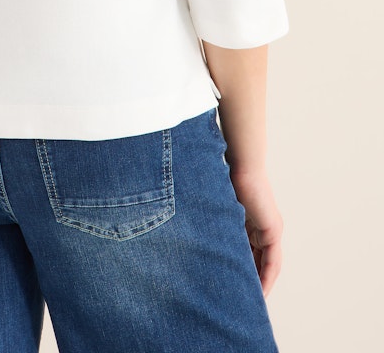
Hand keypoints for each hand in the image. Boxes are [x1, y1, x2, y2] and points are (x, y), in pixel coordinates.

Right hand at [228, 168, 282, 297]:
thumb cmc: (224, 179)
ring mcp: (270, 229)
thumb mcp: (219, 210)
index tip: (234, 287)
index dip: (244, 271)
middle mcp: (263, 228)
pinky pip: (272, 260)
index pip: (249, 253)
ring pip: (266, 263)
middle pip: (259, 261)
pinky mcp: (273, 230)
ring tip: (251, 301)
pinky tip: (261, 289)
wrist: (240, 166)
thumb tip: (195, 236)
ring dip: (260, 282)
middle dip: (252, 280)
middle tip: (243, 301)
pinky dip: (267, 276)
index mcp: (250, 222)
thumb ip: (216, 223)